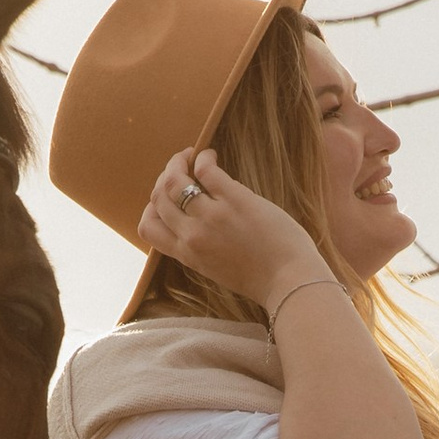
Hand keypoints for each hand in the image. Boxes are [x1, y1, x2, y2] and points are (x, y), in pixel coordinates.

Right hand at [134, 146, 328, 315]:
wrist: (291, 282)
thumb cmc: (263, 279)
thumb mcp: (217, 270)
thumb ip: (200, 250)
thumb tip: (195, 225)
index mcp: (187, 255)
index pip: (148, 228)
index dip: (151, 208)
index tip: (165, 198)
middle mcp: (192, 236)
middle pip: (158, 198)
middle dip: (164, 177)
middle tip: (179, 168)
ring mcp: (211, 217)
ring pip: (173, 181)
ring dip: (177, 162)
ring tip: (189, 156)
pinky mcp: (234, 200)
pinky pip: (205, 170)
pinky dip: (203, 158)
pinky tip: (211, 156)